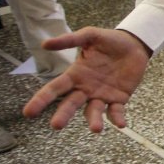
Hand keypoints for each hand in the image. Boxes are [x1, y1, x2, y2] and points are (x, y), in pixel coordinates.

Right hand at [24, 27, 150, 132]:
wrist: (135, 44)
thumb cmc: (109, 40)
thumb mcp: (90, 35)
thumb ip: (70, 40)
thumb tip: (44, 43)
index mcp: (75, 75)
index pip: (55, 88)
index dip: (42, 100)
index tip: (29, 112)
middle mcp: (85, 88)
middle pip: (71, 104)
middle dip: (63, 114)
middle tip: (56, 125)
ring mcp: (101, 95)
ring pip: (93, 111)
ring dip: (94, 120)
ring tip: (96, 128)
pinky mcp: (119, 98)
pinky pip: (116, 111)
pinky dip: (117, 118)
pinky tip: (121, 124)